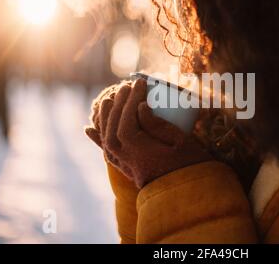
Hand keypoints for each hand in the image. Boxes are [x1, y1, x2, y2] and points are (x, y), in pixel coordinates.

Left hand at [85, 79, 210, 187]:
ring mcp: (124, 165)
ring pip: (106, 138)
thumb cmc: (190, 167)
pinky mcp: (126, 168)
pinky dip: (96, 139)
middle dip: (118, 104)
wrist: (186, 196)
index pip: (126, 122)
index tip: (140, 83)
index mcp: (140, 153)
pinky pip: (106, 152)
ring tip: (109, 99)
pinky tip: (88, 128)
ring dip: (105, 117)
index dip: (131, 100)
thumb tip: (139, 107)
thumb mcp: (181, 143)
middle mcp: (126, 159)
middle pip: (113, 128)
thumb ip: (158, 125)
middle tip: (126, 86)